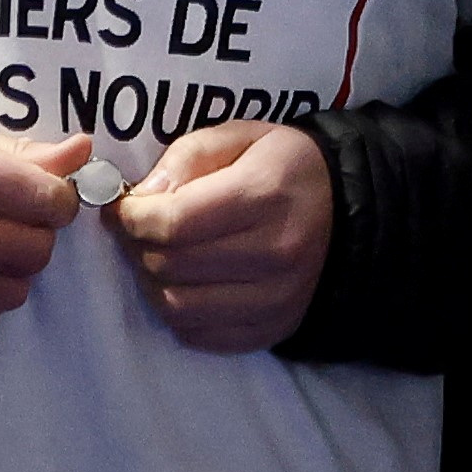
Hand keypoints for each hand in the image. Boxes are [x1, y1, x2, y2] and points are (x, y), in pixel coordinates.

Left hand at [112, 119, 332, 352]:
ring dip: (153, 283)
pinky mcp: (273, 328)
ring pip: (178, 307)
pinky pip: (199, 335)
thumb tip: (142, 196)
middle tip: (139, 231)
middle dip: (139, 247)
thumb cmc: (282, 167)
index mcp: (266, 195)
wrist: (346, 211)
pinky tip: (184, 285)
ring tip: (158, 258)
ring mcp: (277, 298)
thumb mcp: (240, 136)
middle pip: (171, 266)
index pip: (175, 222)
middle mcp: (276, 252)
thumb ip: (188, 157)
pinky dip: (178, 313)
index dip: (134, 218)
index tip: (125, 208)